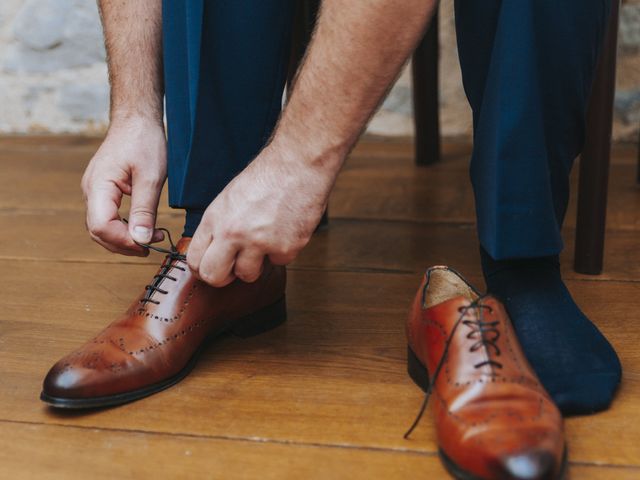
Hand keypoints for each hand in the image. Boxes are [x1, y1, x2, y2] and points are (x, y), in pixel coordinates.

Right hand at [81, 118, 166, 255]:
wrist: (136, 119)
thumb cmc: (144, 141)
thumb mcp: (151, 178)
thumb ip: (144, 210)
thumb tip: (141, 240)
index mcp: (98, 186)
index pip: (101, 227)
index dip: (124, 241)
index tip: (148, 244)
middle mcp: (90, 191)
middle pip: (98, 232)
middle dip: (124, 244)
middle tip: (152, 245)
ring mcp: (94, 191)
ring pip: (101, 227)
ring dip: (124, 239)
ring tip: (150, 238)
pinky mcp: (102, 191)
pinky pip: (106, 217)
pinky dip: (122, 228)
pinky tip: (141, 228)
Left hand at [187, 143, 335, 285]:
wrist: (298, 164)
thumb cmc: (267, 177)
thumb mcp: (230, 198)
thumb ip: (219, 226)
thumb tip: (214, 252)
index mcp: (215, 219)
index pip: (195, 260)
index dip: (203, 269)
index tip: (214, 267)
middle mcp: (233, 233)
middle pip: (214, 277)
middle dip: (224, 277)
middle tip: (234, 268)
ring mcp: (259, 243)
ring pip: (247, 275)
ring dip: (256, 264)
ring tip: (265, 241)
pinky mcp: (285, 248)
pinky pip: (278, 262)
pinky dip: (282, 250)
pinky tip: (286, 229)